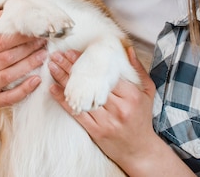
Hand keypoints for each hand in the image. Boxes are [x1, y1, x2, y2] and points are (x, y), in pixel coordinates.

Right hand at [0, 9, 47, 109]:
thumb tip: (3, 14)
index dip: (19, 37)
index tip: (34, 32)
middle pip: (6, 58)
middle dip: (28, 49)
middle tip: (43, 43)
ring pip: (9, 76)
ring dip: (29, 65)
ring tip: (43, 56)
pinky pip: (9, 97)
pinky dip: (25, 89)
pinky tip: (37, 80)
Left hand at [48, 47, 185, 174]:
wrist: (140, 150)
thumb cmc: (142, 118)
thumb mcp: (147, 92)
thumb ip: (138, 70)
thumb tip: (127, 49)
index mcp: (131, 95)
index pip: (104, 74)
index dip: (86, 61)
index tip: (72, 51)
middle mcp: (119, 107)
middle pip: (90, 83)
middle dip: (70, 66)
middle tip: (56, 55)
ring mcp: (106, 120)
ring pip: (81, 96)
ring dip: (63, 79)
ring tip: (52, 66)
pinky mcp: (96, 131)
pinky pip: (76, 112)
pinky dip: (62, 100)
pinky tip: (53, 88)